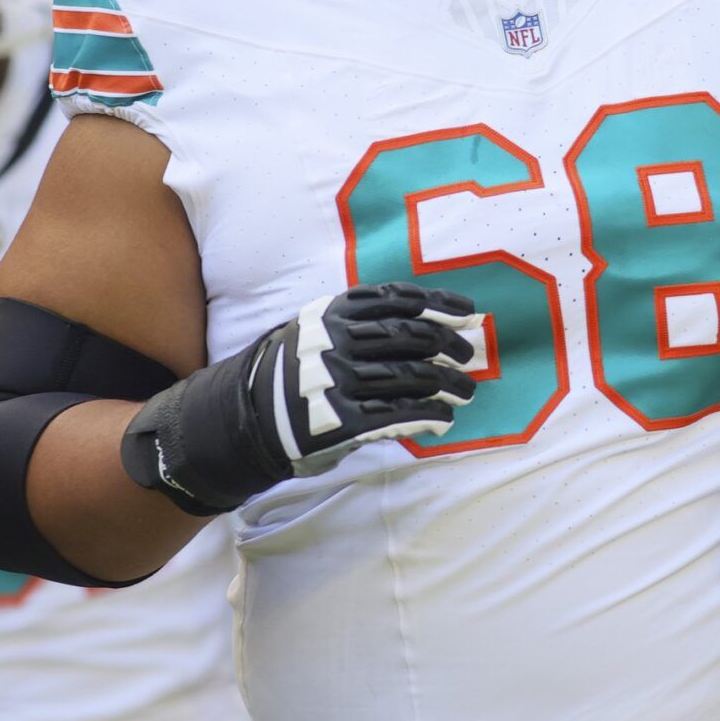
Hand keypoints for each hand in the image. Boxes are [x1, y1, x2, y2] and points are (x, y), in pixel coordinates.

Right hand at [122, 283, 481, 513]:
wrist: (250, 417)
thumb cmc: (294, 369)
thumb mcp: (317, 328)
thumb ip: (360, 321)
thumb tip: (426, 320)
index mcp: (334, 313)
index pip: (399, 299)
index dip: (440, 303)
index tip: (469, 312)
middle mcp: (338, 343)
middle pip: (412, 337)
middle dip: (450, 346)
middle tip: (469, 357)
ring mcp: (340, 383)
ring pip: (413, 377)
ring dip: (449, 384)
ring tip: (466, 390)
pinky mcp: (343, 421)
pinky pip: (399, 415)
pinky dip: (429, 415)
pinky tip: (444, 417)